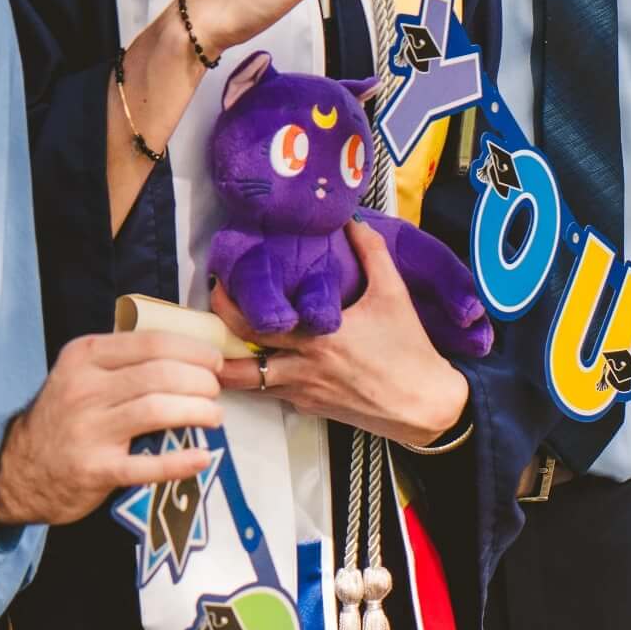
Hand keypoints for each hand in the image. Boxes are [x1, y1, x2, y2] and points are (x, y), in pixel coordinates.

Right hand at [0, 331, 224, 526]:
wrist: (19, 468)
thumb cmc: (64, 416)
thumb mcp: (80, 374)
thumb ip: (122, 361)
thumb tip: (188, 354)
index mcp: (84, 357)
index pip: (151, 343)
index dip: (192, 350)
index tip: (213, 361)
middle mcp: (84, 389)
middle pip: (159, 375)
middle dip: (200, 381)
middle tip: (214, 391)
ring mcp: (89, 430)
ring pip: (157, 410)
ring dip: (197, 411)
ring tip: (213, 416)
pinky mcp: (95, 470)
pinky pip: (146, 466)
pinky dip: (180, 462)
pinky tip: (201, 457)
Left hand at [211, 221, 467, 447]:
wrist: (426, 406)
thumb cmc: (410, 349)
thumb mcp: (394, 294)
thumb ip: (372, 253)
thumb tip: (353, 220)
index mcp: (319, 335)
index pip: (256, 321)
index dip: (228, 304)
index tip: (217, 283)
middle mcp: (303, 366)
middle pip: (237, 357)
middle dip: (212, 338)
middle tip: (204, 318)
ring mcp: (302, 392)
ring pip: (247, 383)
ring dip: (228, 365)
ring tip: (215, 344)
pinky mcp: (308, 409)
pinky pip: (272, 393)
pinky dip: (259, 378)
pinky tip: (258, 360)